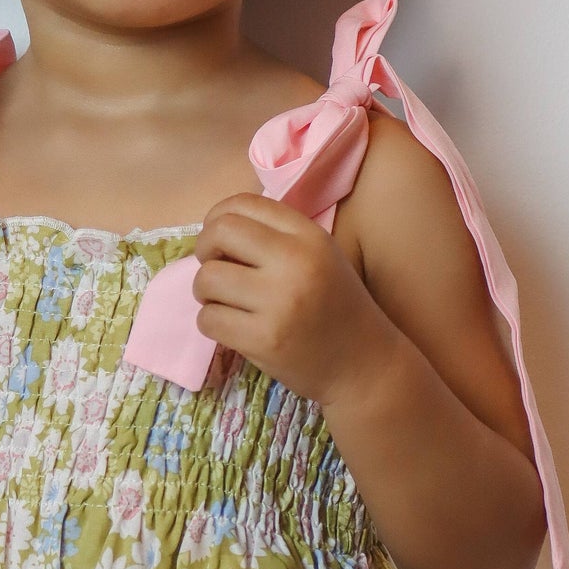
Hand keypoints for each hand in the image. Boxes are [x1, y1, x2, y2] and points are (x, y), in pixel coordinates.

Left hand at [189, 192, 395, 405]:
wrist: (363, 364)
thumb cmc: (335, 307)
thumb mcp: (319, 256)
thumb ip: (275, 237)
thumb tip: (214, 230)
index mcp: (309, 236)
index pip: (244, 204)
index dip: (217, 218)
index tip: (219, 241)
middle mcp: (296, 262)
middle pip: (220, 232)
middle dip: (204, 249)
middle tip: (215, 269)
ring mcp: (279, 302)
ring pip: (207, 279)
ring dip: (205, 292)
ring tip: (225, 302)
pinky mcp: (264, 339)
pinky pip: (208, 319)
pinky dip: (211, 322)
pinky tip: (232, 327)